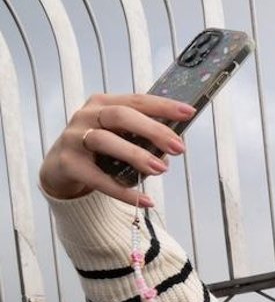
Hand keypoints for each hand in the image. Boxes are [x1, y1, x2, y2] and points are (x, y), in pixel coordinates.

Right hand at [37, 93, 193, 205]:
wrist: (59, 168)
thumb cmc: (99, 149)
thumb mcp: (121, 137)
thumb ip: (144, 138)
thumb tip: (174, 147)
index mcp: (103, 104)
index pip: (137, 100)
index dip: (163, 106)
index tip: (188, 113)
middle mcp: (86, 116)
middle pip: (121, 116)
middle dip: (153, 130)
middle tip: (178, 148)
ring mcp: (74, 138)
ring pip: (106, 141)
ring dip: (136, 155)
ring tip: (160, 169)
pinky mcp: (68, 164)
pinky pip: (97, 178)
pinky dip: (122, 191)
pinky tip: (144, 200)